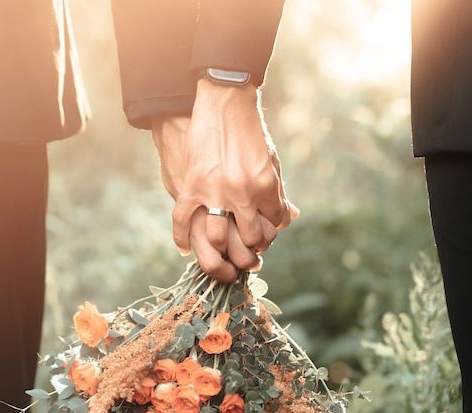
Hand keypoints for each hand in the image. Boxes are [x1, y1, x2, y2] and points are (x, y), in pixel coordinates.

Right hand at [152, 79, 297, 280]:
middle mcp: (242, 193)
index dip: (271, 233)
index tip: (264, 234)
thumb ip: (278, 190)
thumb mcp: (271, 159)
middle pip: (250, 239)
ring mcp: (215, 191)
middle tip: (247, 251)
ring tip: (221, 249)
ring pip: (217, 238)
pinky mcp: (191, 185)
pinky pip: (182, 220)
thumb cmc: (251, 131)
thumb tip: (290, 217)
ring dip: (220, 249)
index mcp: (266, 185)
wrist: (224, 102)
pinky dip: (181, 238)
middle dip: (251, 249)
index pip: (274, 225)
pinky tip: (185, 247)